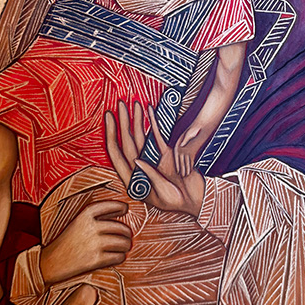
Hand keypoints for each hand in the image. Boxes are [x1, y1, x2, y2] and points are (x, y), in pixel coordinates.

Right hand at [39, 200, 131, 285]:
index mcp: (85, 215)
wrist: (51, 262)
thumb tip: (119, 213)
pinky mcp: (95, 260)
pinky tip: (118, 256)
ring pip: (122, 243)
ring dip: (126, 245)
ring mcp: (94, 244)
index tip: (125, 209)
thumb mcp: (77, 223)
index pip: (109, 206)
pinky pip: (118, 256)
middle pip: (120, 228)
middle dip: (127, 233)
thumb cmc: (66, 242)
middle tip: (127, 237)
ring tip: (125, 247)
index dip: (119, 207)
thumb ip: (94, 218)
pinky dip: (120, 257)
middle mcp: (91, 227)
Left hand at [105, 101, 205, 216]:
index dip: (111, 134)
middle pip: (127, 140)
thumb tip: (136, 160)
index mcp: (133, 177)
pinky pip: (157, 136)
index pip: (117, 153)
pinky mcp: (166, 154)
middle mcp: (140, 166)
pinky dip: (154, 123)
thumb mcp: (161, 193)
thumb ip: (150, 175)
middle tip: (120, 102)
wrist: (196, 201)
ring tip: (134, 103)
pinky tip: (150, 111)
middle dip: (123, 121)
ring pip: (141, 136)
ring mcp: (152, 158)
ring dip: (137, 119)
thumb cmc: (177, 202)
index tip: (109, 117)